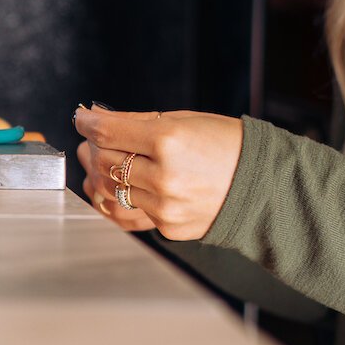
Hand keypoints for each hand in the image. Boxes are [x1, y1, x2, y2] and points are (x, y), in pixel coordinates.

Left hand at [74, 107, 243, 240]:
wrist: (263, 183)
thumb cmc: (227, 146)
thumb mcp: (184, 120)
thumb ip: (137, 121)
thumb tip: (98, 117)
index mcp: (169, 141)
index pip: (108, 132)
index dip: (87, 122)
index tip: (81, 118)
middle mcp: (164, 177)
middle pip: (105, 161)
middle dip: (92, 147)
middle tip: (91, 140)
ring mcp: (165, 207)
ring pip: (110, 192)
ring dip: (98, 175)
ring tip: (99, 163)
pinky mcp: (168, 227)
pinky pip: (127, 215)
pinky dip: (113, 201)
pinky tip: (110, 190)